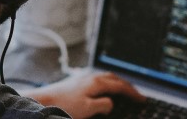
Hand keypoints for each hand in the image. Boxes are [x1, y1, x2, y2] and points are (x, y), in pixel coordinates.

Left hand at [23, 70, 142, 118]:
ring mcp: (83, 77)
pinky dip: (106, 82)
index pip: (121, 86)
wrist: (44, 100)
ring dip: (117, 82)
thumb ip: (104, 105)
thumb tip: (112, 103)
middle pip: (115, 78)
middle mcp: (91, 77)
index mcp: (97, 83)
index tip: (142, 99)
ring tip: (123, 89)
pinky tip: (103, 87)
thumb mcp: (88, 109)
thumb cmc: (65, 105)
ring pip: (106, 77)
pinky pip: (97, 78)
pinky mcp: (76, 81)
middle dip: (127, 85)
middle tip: (136, 93)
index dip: (133, 93)